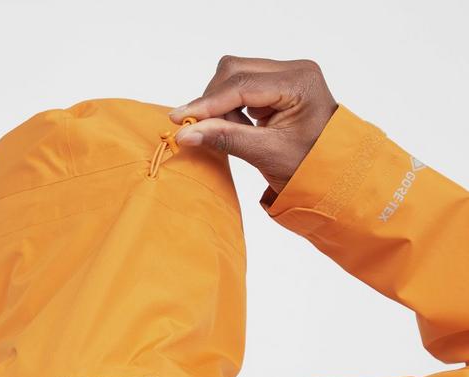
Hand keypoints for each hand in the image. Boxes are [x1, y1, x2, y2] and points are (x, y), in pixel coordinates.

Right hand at [169, 56, 337, 193]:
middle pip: (235, 71)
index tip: (179, 119)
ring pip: (234, 75)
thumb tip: (186, 134)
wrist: (332, 172)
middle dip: (212, 100)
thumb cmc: (309, 166)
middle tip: (201, 130)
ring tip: (228, 131)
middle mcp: (294, 69)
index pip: (242, 86)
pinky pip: (241, 84)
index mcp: (299, 82)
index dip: (207, 104)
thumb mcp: (266, 154)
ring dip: (220, 103)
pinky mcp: (277, 83)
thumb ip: (225, 139)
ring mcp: (286, 74)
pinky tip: (237, 125)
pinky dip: (230, 105)